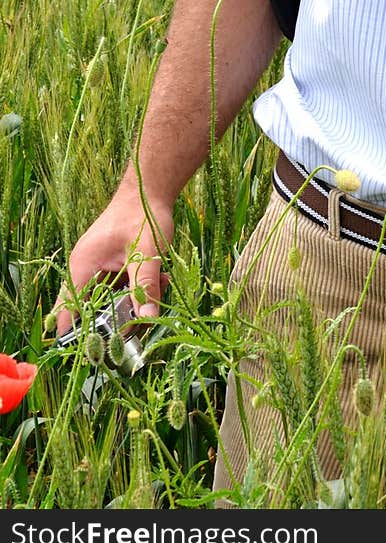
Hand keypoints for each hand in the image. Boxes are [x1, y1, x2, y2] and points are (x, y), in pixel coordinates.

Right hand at [54, 183, 173, 336]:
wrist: (150, 188)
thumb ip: (145, 286)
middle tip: (141, 324)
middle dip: (117, 319)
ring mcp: (100, 268)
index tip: (96, 353)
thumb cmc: (142, 214)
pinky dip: (140, 288)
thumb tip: (148, 318)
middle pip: (92, 309)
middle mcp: (86, 270)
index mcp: (82, 267)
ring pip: (111, 300)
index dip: (78, 334)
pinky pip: (123, 288)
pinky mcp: (115, 266)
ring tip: (158, 289)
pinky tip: (161, 278)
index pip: (68, 309)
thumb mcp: (146, 252)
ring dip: (134, 301)